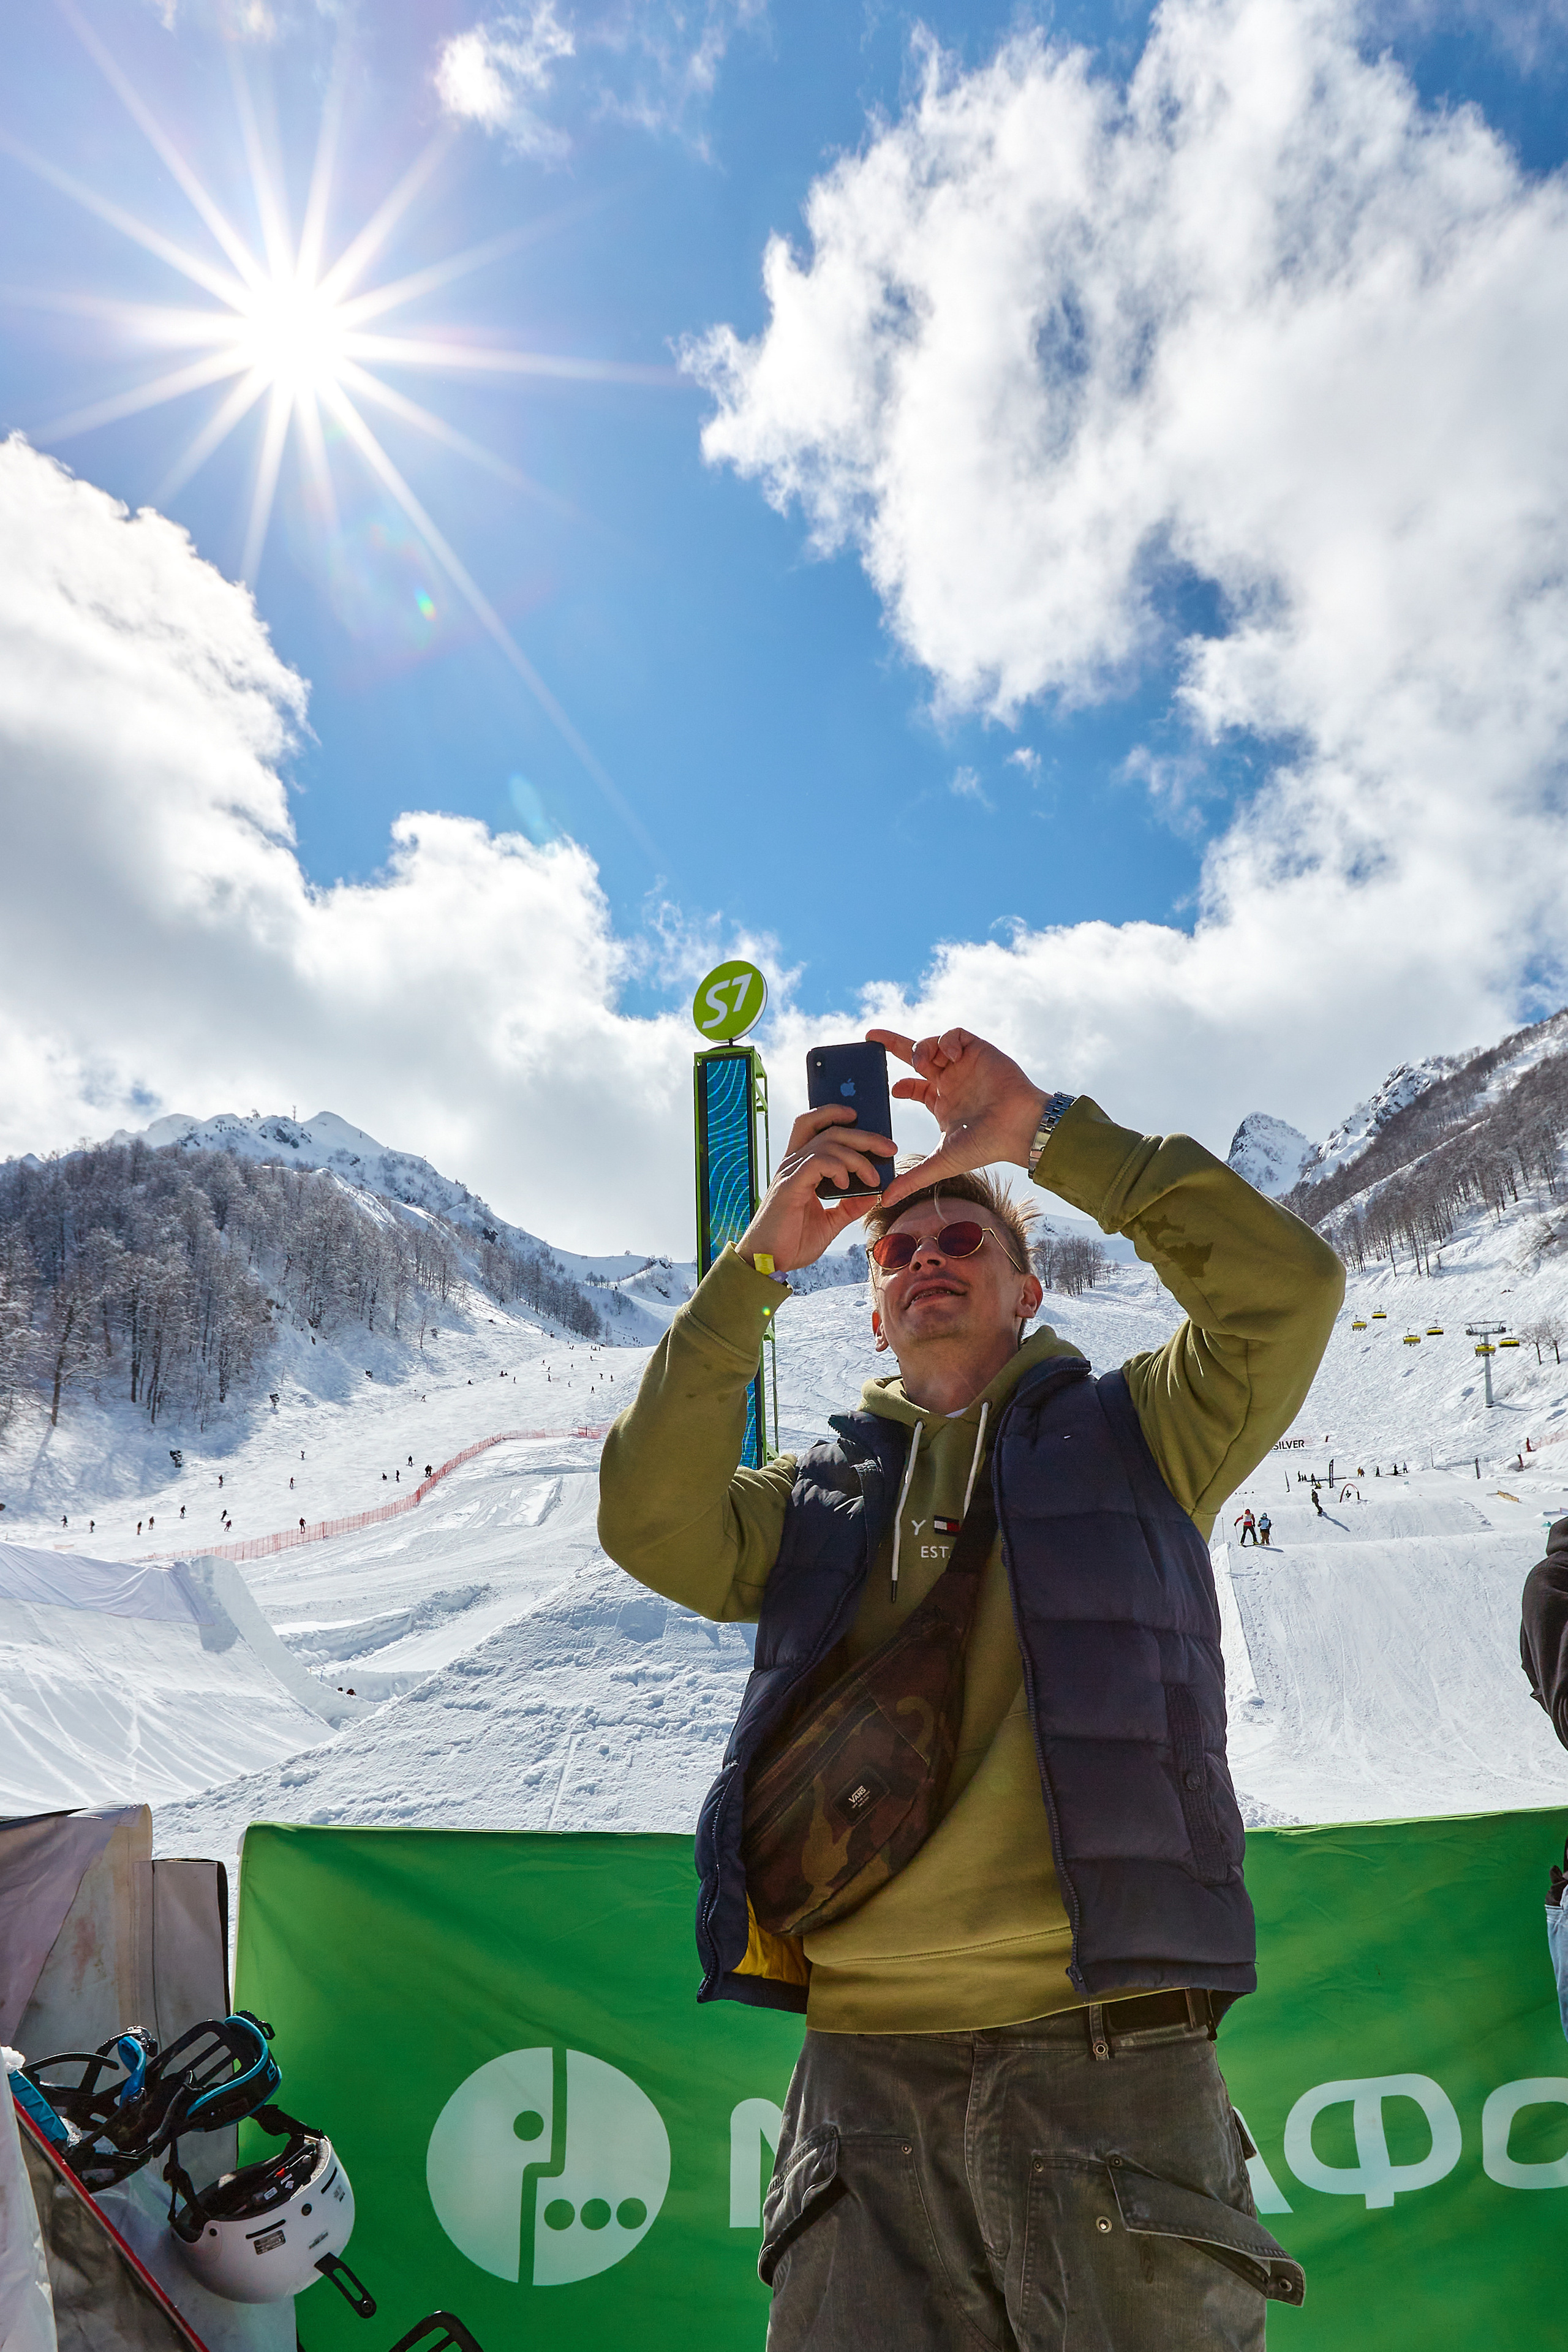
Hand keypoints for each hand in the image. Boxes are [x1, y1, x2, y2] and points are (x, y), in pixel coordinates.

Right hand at [736, 1106, 895, 1274]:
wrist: (768, 1263)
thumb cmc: (792, 1242)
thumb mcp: (830, 1222)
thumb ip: (850, 1206)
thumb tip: (875, 1193)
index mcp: (800, 1168)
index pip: (813, 1125)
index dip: (833, 1114)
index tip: (860, 1118)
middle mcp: (793, 1164)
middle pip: (829, 1131)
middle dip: (864, 1135)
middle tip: (889, 1149)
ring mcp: (790, 1173)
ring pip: (827, 1143)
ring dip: (857, 1157)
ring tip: (873, 1179)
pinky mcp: (790, 1186)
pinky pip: (818, 1162)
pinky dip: (838, 1168)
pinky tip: (847, 1184)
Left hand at [867, 1027, 1044, 1209]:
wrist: (1019, 1128)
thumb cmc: (985, 1146)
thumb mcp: (941, 1162)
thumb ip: (913, 1178)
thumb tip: (885, 1200)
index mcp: (942, 1103)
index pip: (913, 1087)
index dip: (900, 1085)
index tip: (893, 1090)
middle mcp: (951, 1082)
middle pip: (916, 1058)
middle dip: (893, 1045)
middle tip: (871, 1037)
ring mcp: (965, 1065)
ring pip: (934, 1044)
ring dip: (922, 1048)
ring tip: (924, 1061)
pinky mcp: (979, 1051)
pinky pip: (956, 1035)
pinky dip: (947, 1040)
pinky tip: (951, 1055)